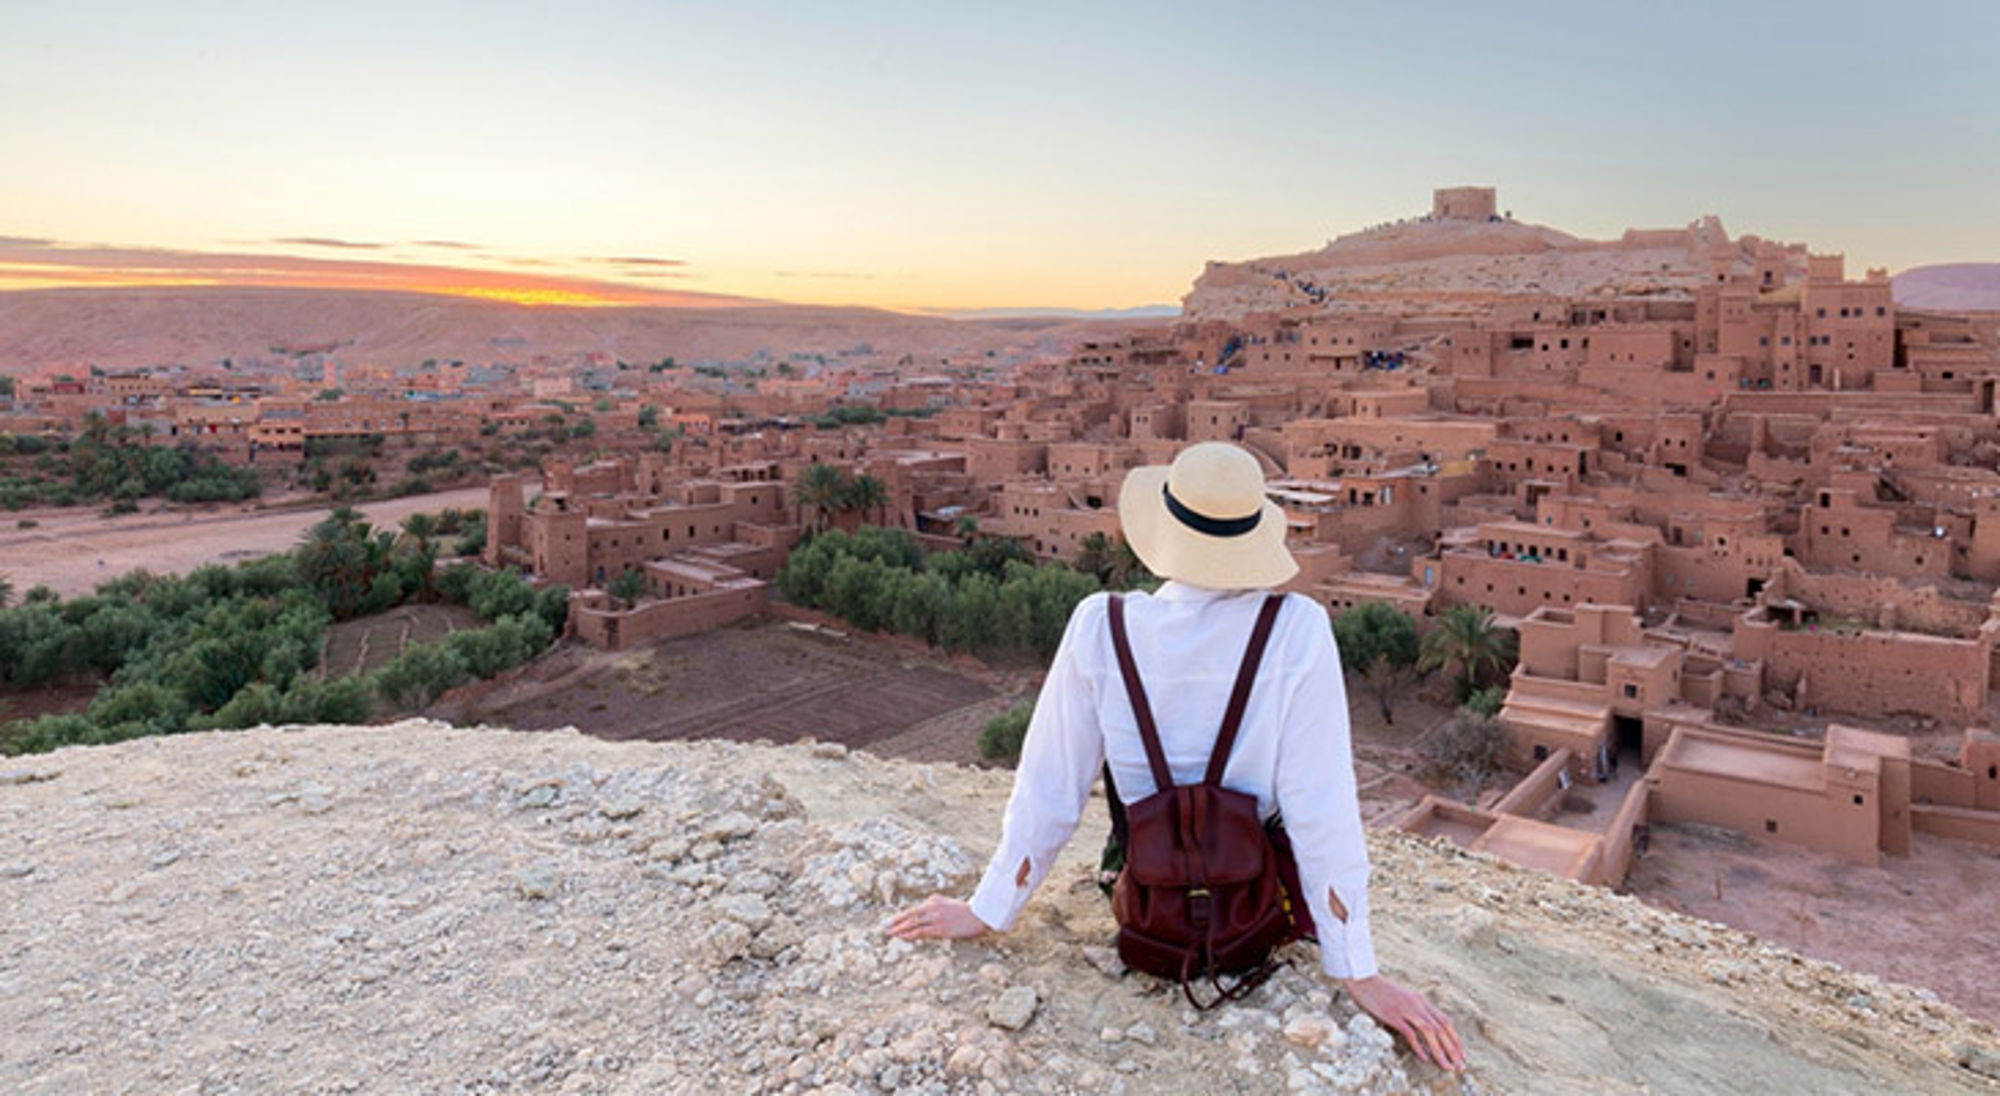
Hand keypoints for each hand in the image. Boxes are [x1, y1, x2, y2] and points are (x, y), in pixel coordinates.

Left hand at [885, 895, 990, 940]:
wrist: (978, 915)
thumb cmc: (962, 910)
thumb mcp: (945, 902)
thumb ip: (932, 903)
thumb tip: (920, 910)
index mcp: (932, 902)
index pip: (911, 910)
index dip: (899, 917)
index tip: (888, 922)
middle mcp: (933, 910)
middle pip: (910, 917)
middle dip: (896, 924)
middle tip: (885, 929)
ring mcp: (937, 920)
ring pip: (915, 925)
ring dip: (901, 930)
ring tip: (891, 934)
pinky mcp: (942, 930)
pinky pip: (923, 933)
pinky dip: (912, 935)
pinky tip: (905, 937)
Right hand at [1342, 974, 1465, 1071]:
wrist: (1364, 980)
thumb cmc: (1382, 992)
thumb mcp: (1405, 999)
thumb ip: (1417, 1011)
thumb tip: (1428, 1028)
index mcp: (1422, 1001)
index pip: (1445, 1021)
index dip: (1456, 1039)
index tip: (1462, 1054)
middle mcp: (1417, 1004)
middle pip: (1441, 1028)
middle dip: (1453, 1049)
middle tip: (1460, 1065)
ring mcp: (1405, 1009)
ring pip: (1430, 1032)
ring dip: (1440, 1051)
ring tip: (1447, 1066)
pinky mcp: (1393, 1015)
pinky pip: (1410, 1033)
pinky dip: (1419, 1046)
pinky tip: (1424, 1058)